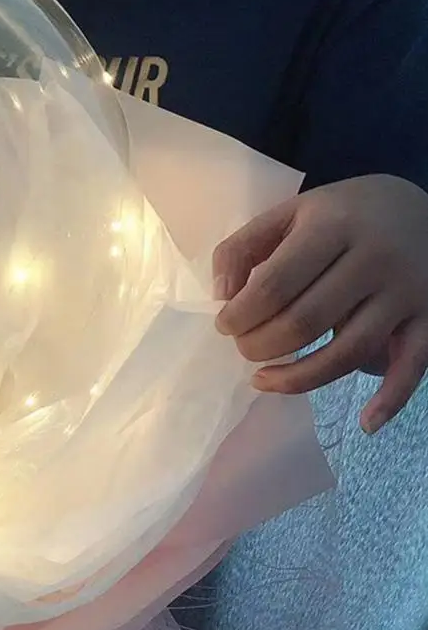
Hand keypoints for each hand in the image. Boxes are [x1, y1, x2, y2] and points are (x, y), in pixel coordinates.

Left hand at [213, 174, 427, 432]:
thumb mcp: (290, 212)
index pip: (274, 286)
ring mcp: (405, 293)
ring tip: (264, 380)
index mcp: (332, 227)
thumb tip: (221, 297)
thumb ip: (243, 247)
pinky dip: (391, 400)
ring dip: (297, 378)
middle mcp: (373, 259)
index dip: (240, 316)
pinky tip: (365, 425)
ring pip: (348, 352)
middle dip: (260, 346)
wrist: (421, 205)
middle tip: (244, 348)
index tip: (225, 325)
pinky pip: (411, 367)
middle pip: (304, 323)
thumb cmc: (342, 214)